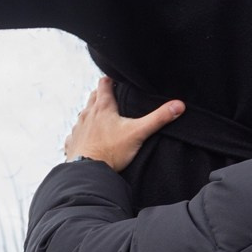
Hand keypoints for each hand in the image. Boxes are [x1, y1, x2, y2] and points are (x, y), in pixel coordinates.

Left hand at [64, 76, 183, 171]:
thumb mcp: (138, 132)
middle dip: (100, 95)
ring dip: (91, 114)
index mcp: (102, 107)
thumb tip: (178, 105)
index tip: (115, 79)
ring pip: (83, 114)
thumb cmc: (111, 151)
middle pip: (93, 97)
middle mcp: (87, 114)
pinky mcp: (72, 143)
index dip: (110, 80)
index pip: (104, 84)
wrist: (89, 172)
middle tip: (110, 97)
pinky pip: (75, 134)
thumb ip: (158, 118)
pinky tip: (87, 138)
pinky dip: (81, 133)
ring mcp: (78, 128)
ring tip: (100, 118)